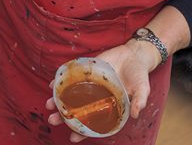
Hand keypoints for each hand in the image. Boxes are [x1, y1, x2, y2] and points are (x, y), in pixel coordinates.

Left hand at [45, 41, 159, 140]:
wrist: (134, 55)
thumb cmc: (139, 76)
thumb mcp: (143, 88)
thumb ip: (139, 101)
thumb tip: (135, 114)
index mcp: (109, 108)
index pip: (94, 124)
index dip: (83, 133)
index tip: (72, 139)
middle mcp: (97, 99)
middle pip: (77, 111)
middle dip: (64, 117)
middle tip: (53, 120)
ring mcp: (89, 86)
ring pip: (71, 96)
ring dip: (58, 101)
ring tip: (48, 105)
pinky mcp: (86, 72)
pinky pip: (71, 78)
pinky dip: (61, 82)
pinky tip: (52, 85)